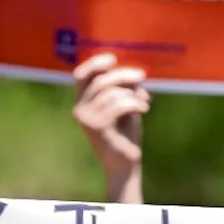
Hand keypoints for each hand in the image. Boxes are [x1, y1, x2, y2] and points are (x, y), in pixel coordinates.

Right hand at [72, 53, 150, 187]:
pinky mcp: (98, 129)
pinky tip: (144, 109)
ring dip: (132, 95)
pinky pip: (118, 106)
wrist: (125, 164)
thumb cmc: (125, 133)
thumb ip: (122, 88)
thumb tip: (132, 71)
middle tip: (142, 77)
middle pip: (100, 81)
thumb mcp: (123, 105)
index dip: (95, 63)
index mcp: (82, 102)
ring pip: (112, 94)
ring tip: (143, 102)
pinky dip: (135, 104)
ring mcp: (86, 120)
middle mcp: (79, 110)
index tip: (114, 59)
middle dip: (123, 75)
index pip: (80, 75)